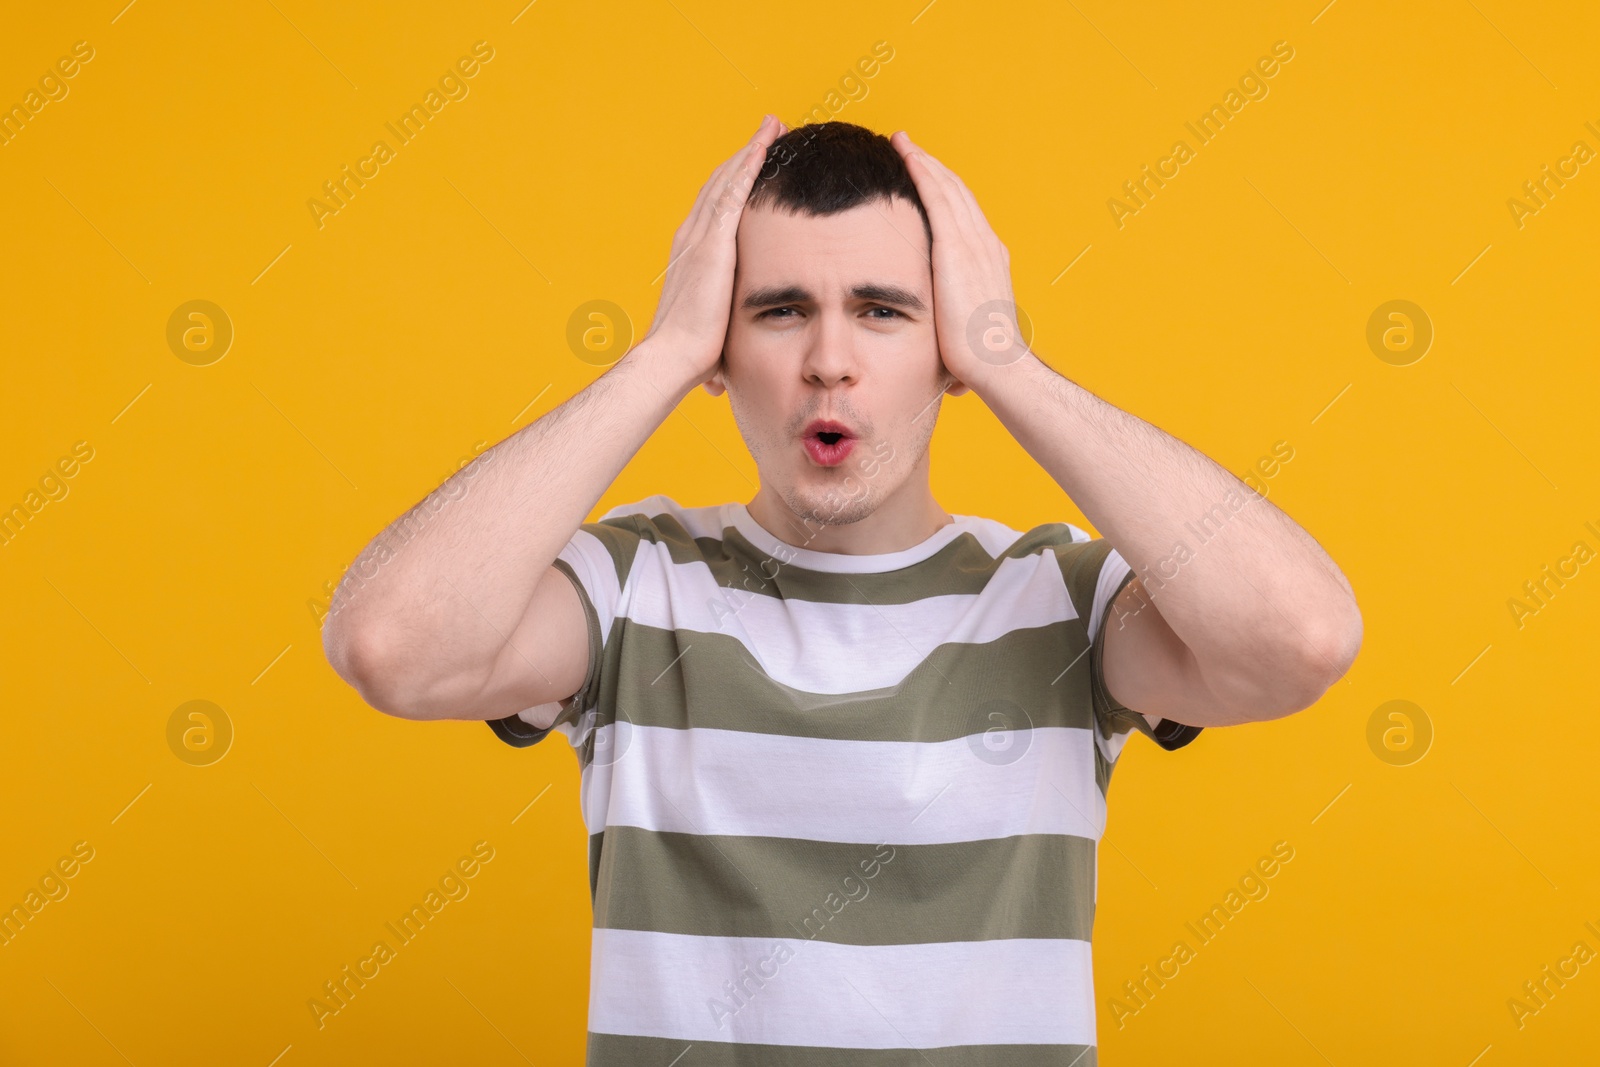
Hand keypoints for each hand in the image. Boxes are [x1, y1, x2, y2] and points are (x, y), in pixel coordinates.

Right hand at [639, 114, 787, 388]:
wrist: (673, 356)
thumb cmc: (691, 354)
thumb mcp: (711, 329)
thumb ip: (719, 329)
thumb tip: (723, 363)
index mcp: (691, 254)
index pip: (716, 207)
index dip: (735, 181)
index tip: (756, 163)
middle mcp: (691, 235)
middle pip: (721, 182)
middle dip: (745, 155)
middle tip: (770, 130)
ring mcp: (701, 235)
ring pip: (728, 178)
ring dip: (751, 149)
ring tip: (773, 126)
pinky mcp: (713, 241)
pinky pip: (733, 191)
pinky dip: (749, 163)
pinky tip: (766, 144)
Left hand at [889, 130, 1026, 390]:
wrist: (997, 365)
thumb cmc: (982, 362)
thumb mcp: (966, 335)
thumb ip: (955, 328)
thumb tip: (948, 362)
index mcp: (990, 262)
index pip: (964, 218)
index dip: (945, 193)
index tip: (925, 178)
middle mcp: (986, 245)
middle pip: (957, 194)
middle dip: (933, 168)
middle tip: (909, 146)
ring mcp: (974, 243)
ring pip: (947, 188)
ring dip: (925, 161)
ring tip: (902, 142)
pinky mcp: (956, 248)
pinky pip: (938, 197)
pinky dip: (923, 171)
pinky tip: (906, 153)